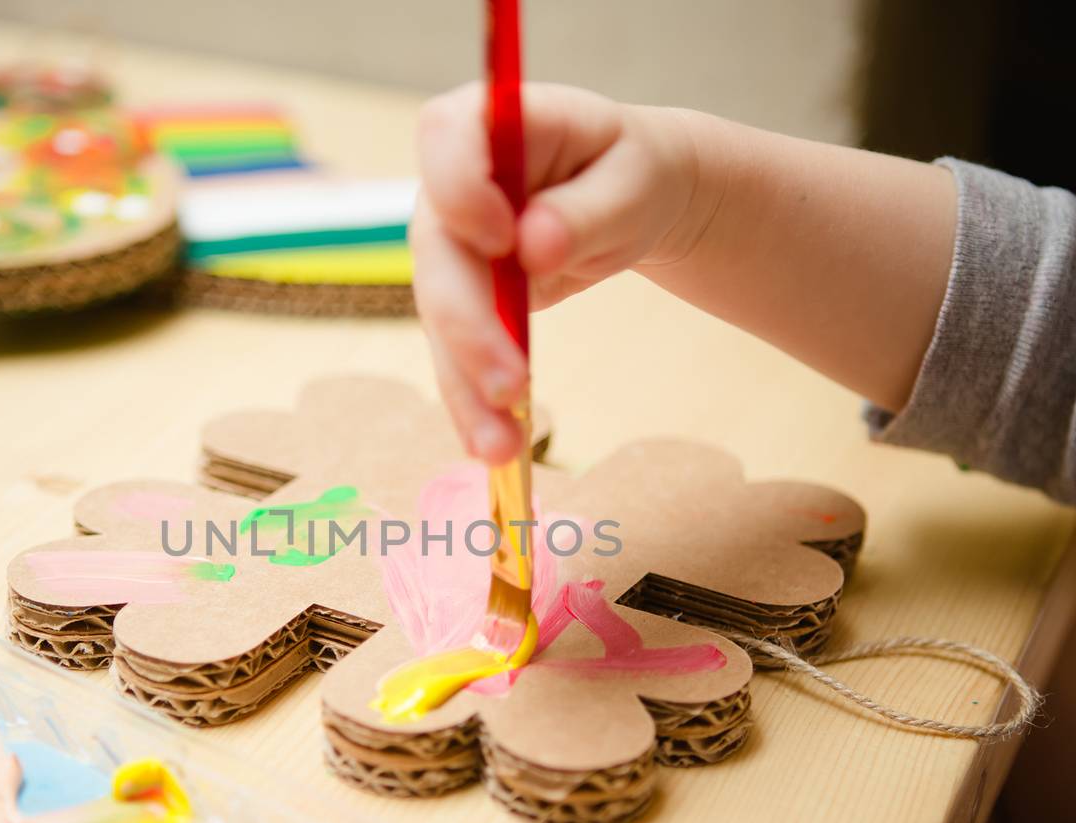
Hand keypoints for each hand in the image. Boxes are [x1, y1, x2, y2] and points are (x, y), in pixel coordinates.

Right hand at [412, 82, 715, 461]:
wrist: (637, 199)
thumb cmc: (634, 171)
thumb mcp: (635, 179)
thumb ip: (585, 210)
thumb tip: (534, 246)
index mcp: (489, 123)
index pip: (447, 136)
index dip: (460, 187)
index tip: (502, 237)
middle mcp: (451, 185)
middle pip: (437, 252)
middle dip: (468, 325)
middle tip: (509, 383)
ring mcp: (449, 247)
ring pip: (440, 319)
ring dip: (465, 386)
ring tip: (499, 447)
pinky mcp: (461, 301)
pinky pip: (458, 354)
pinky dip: (475, 403)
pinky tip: (494, 444)